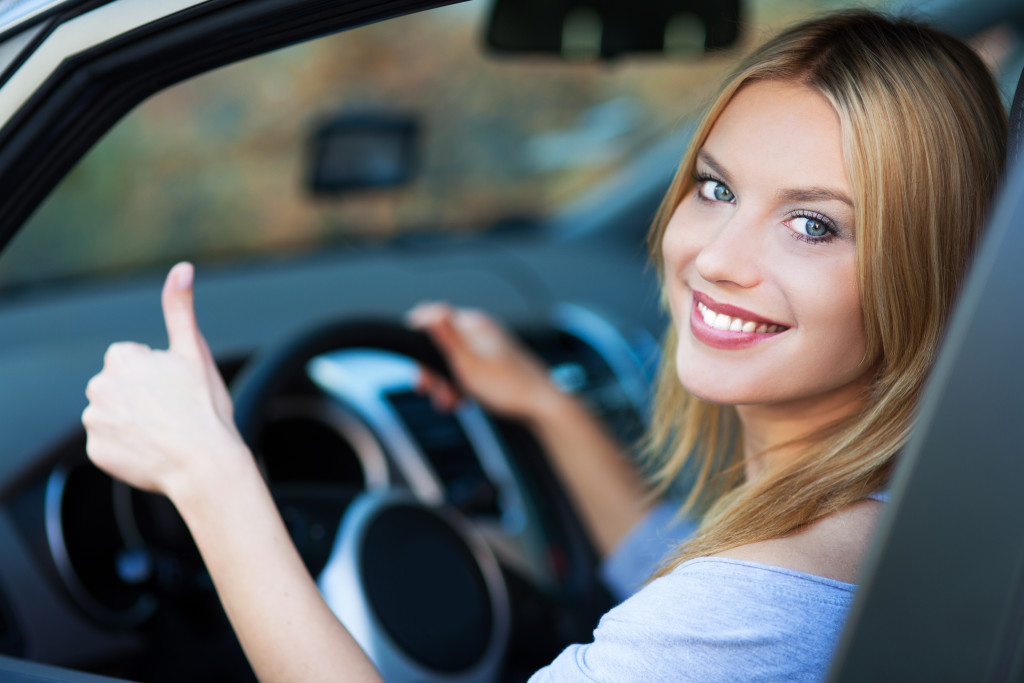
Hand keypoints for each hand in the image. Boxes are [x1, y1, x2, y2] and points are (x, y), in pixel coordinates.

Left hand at [82, 263, 246, 499]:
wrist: (204, 464)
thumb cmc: (205, 408)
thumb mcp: (194, 353)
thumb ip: (180, 308)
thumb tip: (181, 268)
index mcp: (122, 357)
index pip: (133, 360)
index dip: (158, 375)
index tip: (177, 389)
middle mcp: (99, 385)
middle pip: (120, 386)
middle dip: (140, 396)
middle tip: (173, 412)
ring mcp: (95, 421)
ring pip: (114, 414)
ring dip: (132, 420)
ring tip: (164, 432)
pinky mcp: (95, 451)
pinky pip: (109, 444)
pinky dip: (126, 447)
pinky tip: (151, 450)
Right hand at [407, 303, 560, 420]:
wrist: (542, 404)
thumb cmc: (509, 386)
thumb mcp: (469, 363)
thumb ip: (447, 337)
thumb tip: (431, 310)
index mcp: (474, 325)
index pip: (433, 318)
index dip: (419, 342)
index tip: (417, 366)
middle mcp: (481, 331)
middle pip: (441, 344)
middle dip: (433, 370)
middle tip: (430, 390)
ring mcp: (487, 347)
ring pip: (453, 361)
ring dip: (446, 383)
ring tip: (450, 401)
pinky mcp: (493, 364)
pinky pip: (467, 371)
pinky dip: (461, 386)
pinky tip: (463, 401)